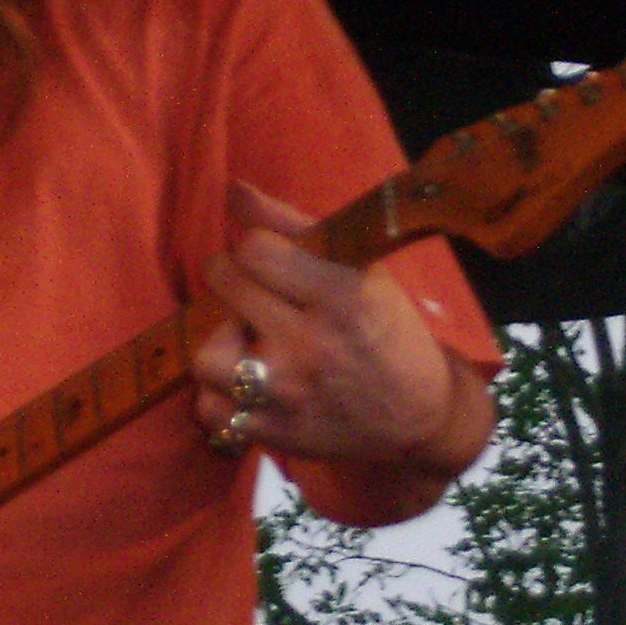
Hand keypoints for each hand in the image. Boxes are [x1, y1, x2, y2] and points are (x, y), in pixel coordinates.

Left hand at [191, 181, 472, 472]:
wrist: (418, 417)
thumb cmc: (387, 331)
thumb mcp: (360, 271)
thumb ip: (292, 225)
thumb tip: (232, 189)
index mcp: (343, 297)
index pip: (256, 249)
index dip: (251, 246)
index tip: (263, 257)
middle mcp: (312, 346)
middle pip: (225, 288)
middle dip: (228, 278)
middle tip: (247, 289)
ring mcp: (289, 395)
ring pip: (206, 355)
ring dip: (218, 341)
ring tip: (244, 341)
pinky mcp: (274, 435)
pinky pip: (211, 408)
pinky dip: (219, 395)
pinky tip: (246, 382)